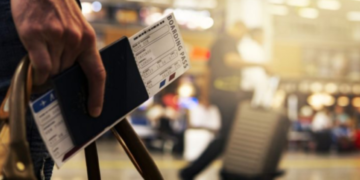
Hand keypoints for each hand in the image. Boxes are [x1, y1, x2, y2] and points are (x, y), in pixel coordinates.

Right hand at [11, 0, 105, 116]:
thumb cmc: (58, 9)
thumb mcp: (77, 27)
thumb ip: (77, 50)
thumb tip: (69, 77)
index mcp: (88, 39)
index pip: (97, 73)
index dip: (97, 94)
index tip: (94, 110)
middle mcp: (74, 40)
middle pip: (68, 74)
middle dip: (61, 78)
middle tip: (55, 75)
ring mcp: (55, 37)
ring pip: (53, 72)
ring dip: (48, 73)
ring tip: (44, 59)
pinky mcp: (35, 35)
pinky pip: (40, 66)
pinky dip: (38, 74)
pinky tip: (37, 73)